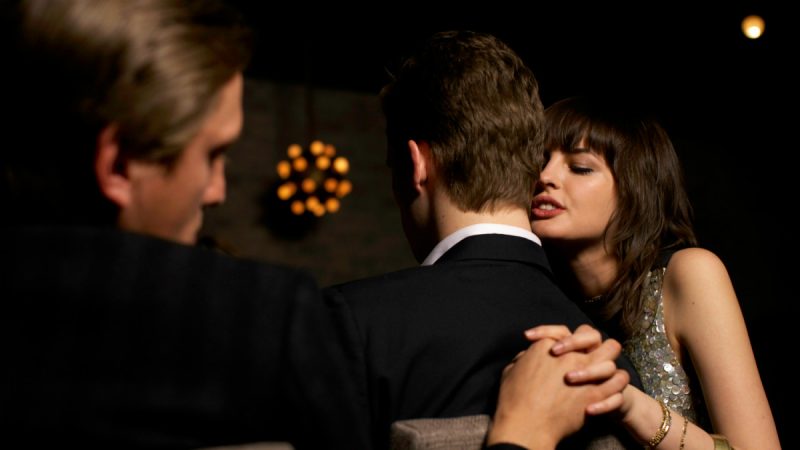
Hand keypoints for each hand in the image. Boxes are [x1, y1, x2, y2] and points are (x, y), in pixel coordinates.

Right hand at [487, 338, 629, 449]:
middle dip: (591, 341)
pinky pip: (616, 380)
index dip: (561, 341)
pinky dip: (613, 384)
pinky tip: (604, 391)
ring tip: (601, 371)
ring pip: (611, 351)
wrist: (527, 425)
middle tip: (587, 353)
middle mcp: (570, 354)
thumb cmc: (514, 399)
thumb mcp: (511, 370)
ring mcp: (586, 371)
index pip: (561, 332)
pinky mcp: (597, 391)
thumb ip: (523, 358)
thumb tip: (528, 355)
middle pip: (591, 335)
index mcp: (547, 345)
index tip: (557, 354)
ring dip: (606, 359)